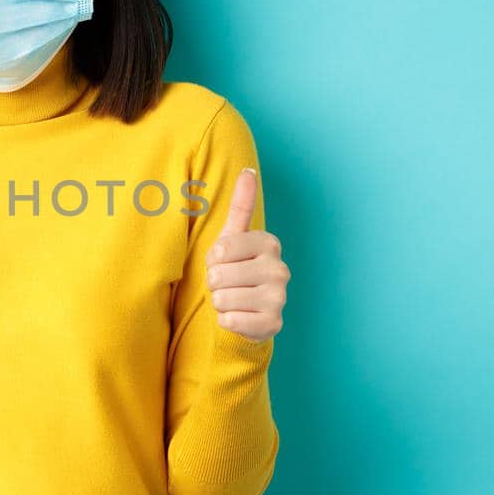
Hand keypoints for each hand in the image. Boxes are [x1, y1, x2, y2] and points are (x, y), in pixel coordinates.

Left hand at [204, 168, 289, 342]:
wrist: (247, 309)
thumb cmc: (235, 268)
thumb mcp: (233, 235)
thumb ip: (241, 204)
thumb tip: (248, 170)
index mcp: (269, 243)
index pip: (220, 250)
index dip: (213, 259)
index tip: (224, 262)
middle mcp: (280, 269)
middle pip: (219, 276)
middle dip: (215, 282)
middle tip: (228, 284)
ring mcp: (280, 298)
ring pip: (223, 299)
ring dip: (220, 302)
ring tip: (233, 299)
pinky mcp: (273, 324)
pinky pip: (230, 321)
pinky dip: (226, 321)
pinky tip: (239, 316)